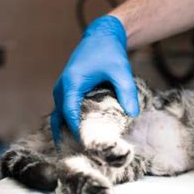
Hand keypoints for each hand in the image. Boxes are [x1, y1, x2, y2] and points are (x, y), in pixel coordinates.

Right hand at [51, 16, 138, 142]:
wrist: (102, 37)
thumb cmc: (110, 52)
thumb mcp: (121, 71)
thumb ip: (127, 91)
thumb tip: (133, 114)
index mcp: (71, 84)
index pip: (69, 115)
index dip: (77, 133)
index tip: (88, 148)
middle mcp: (62, 89)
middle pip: (61, 120)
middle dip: (71, 138)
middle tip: (85, 156)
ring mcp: (63, 91)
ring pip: (60, 118)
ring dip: (69, 133)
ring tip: (83, 152)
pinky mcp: (68, 92)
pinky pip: (65, 113)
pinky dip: (71, 125)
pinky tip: (83, 138)